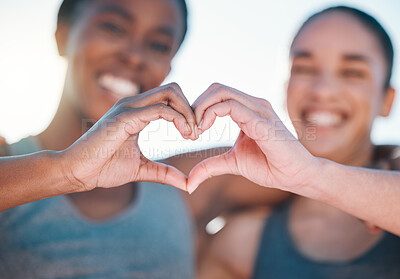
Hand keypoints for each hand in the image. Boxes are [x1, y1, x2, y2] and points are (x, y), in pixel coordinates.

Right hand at [59, 83, 197, 191]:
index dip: (187, 112)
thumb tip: (186, 183)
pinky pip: (160, 110)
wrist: (78, 172)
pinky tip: (184, 134)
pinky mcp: (125, 117)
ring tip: (192, 134)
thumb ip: (164, 173)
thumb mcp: (141, 169)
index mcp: (136, 112)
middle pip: (173, 89)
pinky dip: (178, 119)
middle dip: (191, 107)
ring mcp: (128, 107)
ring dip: (187, 112)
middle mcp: (133, 104)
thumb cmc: (104, 168)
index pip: (169, 98)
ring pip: (169, 93)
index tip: (195, 134)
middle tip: (197, 132)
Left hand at [187, 83, 317, 193]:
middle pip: (217, 88)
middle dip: (197, 104)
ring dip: (201, 108)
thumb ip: (211, 166)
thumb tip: (189, 181)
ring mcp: (259, 110)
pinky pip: (231, 106)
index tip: (192, 131)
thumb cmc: (271, 166)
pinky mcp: (261, 122)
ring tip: (196, 130)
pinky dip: (211, 114)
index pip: (218, 94)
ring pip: (221, 92)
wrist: (298, 176)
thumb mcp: (233, 163)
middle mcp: (254, 104)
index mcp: (248, 110)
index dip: (199, 108)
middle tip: (190, 129)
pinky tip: (204, 130)